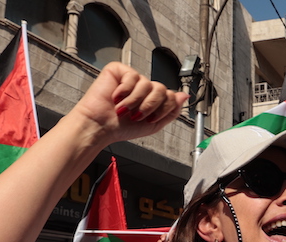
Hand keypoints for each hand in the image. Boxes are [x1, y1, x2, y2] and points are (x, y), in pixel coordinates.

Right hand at [69, 63, 188, 145]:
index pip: (170, 96)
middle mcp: (143, 88)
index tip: (150, 119)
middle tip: (136, 115)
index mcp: (152, 99)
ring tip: (123, 109)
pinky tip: (115, 97)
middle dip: (150, 106)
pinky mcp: (118, 71)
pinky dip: (124, 90)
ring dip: (135, 101)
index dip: (163, 108)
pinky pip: (132, 76)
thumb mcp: (154, 125)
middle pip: (161, 89)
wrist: (101, 126)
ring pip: (147, 84)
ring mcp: (131, 78)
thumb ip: (171, 111)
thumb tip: (184, 96)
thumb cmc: (121, 127)